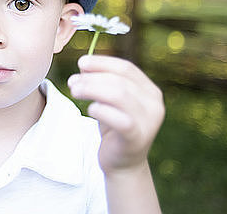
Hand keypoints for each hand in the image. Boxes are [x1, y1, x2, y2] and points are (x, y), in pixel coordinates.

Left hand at [67, 55, 164, 174]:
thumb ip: (101, 82)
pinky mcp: (137, 138)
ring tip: (74, 91)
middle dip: (92, 77)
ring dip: (92, 89)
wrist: (122, 164)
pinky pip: (120, 119)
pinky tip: (90, 109)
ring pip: (119, 95)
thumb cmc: (115, 127)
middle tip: (72, 81)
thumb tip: (84, 64)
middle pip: (120, 80)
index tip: (81, 62)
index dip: (102, 62)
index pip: (126, 68)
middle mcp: (154, 104)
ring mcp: (148, 122)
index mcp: (150, 91)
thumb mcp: (109, 101)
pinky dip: (102, 111)